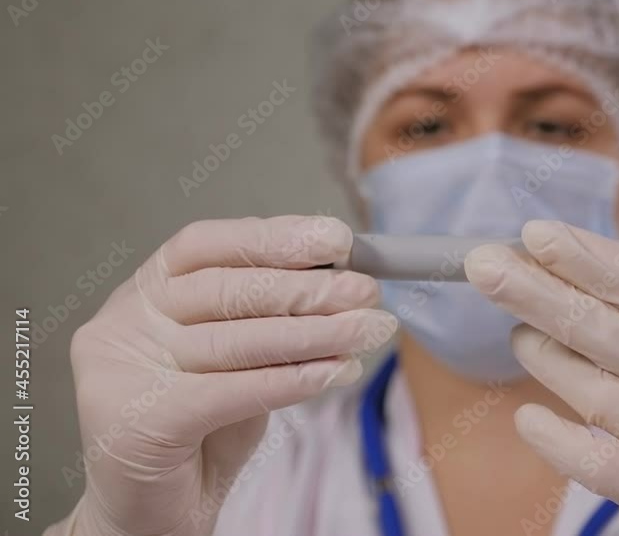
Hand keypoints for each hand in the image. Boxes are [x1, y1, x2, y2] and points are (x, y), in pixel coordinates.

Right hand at [47, 216, 397, 535]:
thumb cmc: (199, 433)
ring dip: (316, 333)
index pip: (208, 244)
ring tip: (369, 329)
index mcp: (143, 293)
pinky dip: (292, 379)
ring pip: (237, 339)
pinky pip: (232, 389)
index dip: (273, 237)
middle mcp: (124, 322)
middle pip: (228, 290)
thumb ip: (272, 325)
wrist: (152, 514)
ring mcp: (121, 368)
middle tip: (367, 291)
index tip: (335, 239)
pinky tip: (335, 371)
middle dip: (308, 289)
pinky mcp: (137, 417)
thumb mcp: (241, 365)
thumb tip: (340, 289)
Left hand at [466, 220, 618, 535]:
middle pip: (615, 334)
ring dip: (544, 358)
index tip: (538, 236)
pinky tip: (527, 417)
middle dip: (541, 293)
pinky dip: (554, 436)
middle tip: (485, 266)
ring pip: (596, 392)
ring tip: (519, 337)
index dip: (594, 260)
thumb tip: (556, 266)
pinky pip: (593, 459)